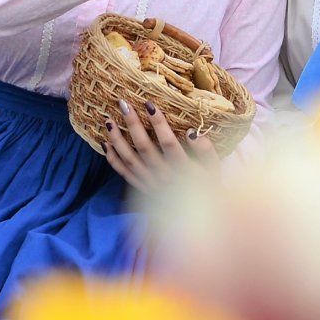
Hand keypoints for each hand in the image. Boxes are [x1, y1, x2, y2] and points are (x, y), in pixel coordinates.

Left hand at [104, 97, 219, 192]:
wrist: (196, 215)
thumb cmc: (206, 186)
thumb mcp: (214, 169)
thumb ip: (206, 150)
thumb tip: (192, 132)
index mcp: (183, 169)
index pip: (169, 143)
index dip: (159, 123)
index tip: (150, 104)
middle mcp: (163, 176)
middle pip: (144, 148)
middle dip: (133, 124)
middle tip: (123, 105)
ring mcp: (150, 183)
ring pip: (129, 159)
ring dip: (117, 139)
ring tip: (108, 121)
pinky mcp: (141, 188)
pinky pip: (123, 173)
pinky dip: (113, 159)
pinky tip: (106, 143)